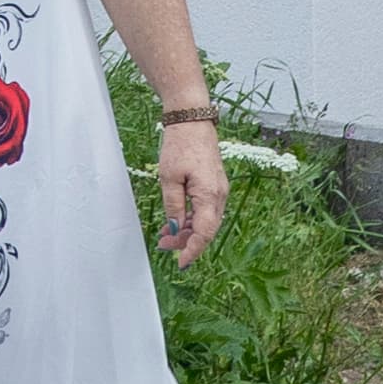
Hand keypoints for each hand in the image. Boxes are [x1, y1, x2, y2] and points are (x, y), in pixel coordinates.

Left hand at [157, 119, 227, 263]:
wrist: (192, 120)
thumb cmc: (180, 144)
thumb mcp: (169, 177)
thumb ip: (173, 206)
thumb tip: (174, 229)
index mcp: (209, 195)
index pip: (204, 233)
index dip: (192, 251)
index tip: (180, 263)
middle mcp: (219, 195)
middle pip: (206, 229)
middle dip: (186, 242)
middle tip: (163, 246)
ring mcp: (219, 190)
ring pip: (205, 220)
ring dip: (187, 230)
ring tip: (165, 235)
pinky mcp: (214, 184)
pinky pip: (205, 209)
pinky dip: (191, 218)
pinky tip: (176, 220)